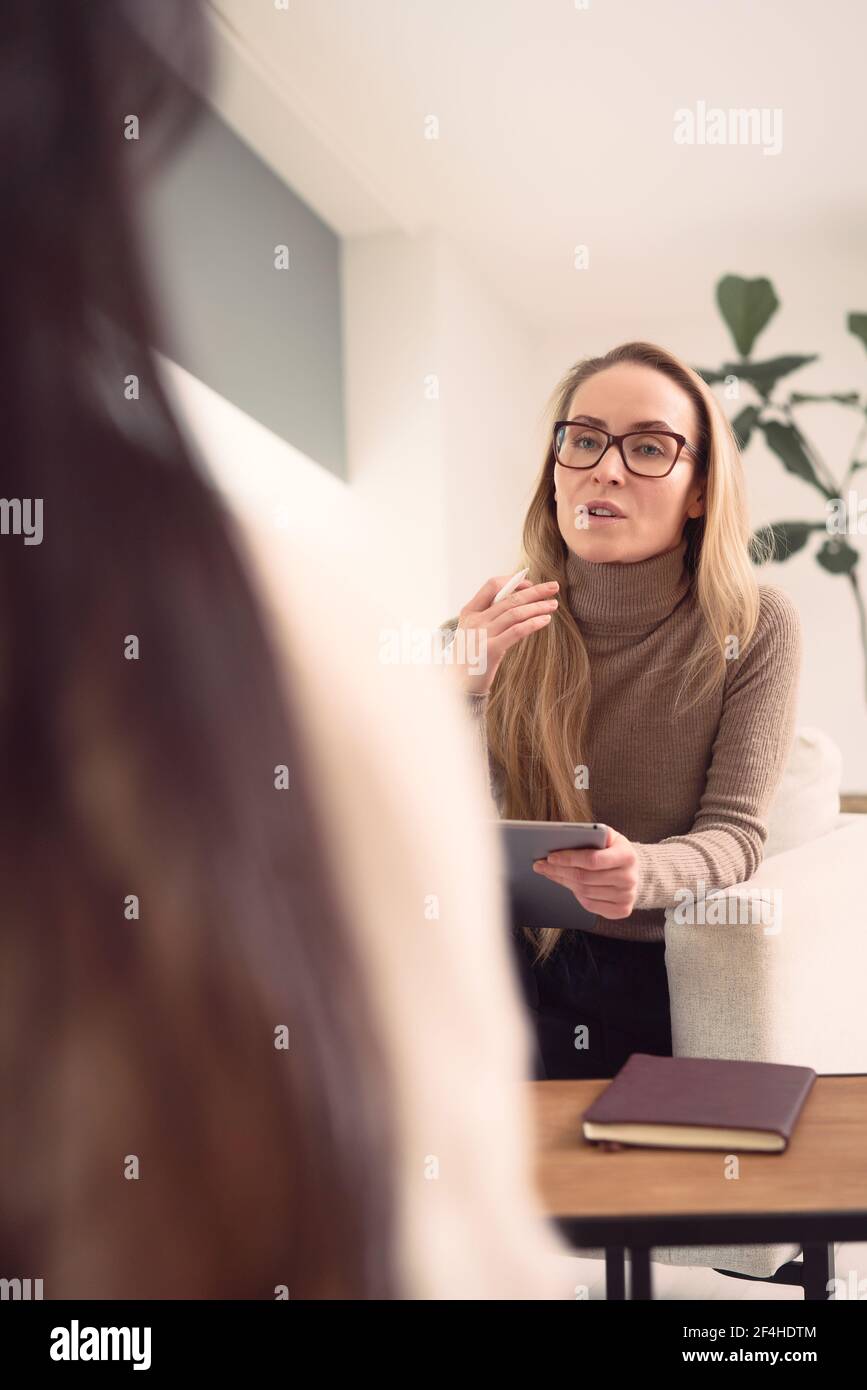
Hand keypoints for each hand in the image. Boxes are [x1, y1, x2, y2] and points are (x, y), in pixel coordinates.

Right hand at [453, 574, 558, 695]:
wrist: (457, 685)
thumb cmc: (470, 657)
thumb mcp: (475, 632)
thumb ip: (492, 618)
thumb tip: (524, 607)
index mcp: (469, 611)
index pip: (492, 585)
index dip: (514, 582)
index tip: (531, 584)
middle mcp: (475, 620)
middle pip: (509, 598)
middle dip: (534, 591)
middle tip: (554, 587)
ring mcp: (482, 634)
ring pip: (515, 613)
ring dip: (537, 607)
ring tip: (553, 605)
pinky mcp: (491, 650)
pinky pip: (516, 631)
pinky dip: (533, 623)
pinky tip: (545, 620)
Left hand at [532, 826, 639, 920]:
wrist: (635, 871)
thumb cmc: (615, 850)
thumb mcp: (608, 837)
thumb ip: (590, 835)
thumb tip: (560, 840)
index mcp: (627, 856)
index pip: (592, 860)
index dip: (569, 859)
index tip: (550, 856)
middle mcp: (629, 878)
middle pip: (585, 878)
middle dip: (559, 871)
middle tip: (540, 865)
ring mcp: (627, 896)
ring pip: (585, 892)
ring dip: (564, 882)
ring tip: (550, 873)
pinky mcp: (622, 910)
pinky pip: (591, 906)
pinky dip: (576, 896)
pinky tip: (568, 885)